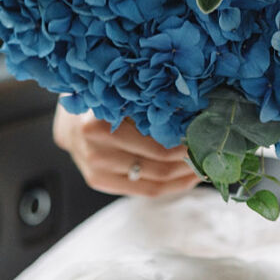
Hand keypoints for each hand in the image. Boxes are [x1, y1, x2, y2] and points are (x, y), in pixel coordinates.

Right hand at [53, 106, 200, 197]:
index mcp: (98, 124)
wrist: (65, 113)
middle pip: (158, 164)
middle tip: (214, 150)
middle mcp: (95, 150)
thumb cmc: (98, 95)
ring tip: (206, 164)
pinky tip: (188, 177)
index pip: (155, 143)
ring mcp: (95, 169)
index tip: (209, 134)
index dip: (187, 141)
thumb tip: (196, 110)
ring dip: (185, 174)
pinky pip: (144, 190)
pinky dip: (171, 186)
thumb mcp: (121, 90)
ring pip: (154, 180)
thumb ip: (149, 101)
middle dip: (190, 159)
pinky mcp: (99, 182)